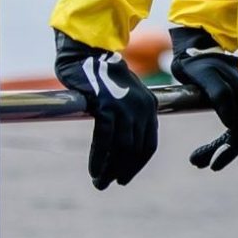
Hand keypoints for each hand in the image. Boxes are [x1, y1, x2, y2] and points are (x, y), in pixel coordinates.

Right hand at [52, 29, 158, 188]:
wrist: (88, 53)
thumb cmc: (101, 75)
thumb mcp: (124, 96)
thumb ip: (127, 116)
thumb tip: (121, 144)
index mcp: (149, 107)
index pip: (148, 145)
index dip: (137, 164)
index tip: (125, 177)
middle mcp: (141, 108)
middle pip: (135, 150)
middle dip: (123, 171)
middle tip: (109, 184)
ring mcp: (126, 107)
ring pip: (121, 148)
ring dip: (110, 169)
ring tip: (100, 183)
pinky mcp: (108, 106)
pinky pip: (105, 140)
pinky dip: (99, 158)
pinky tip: (94, 170)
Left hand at [169, 25, 237, 171]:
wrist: (193, 49)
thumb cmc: (198, 62)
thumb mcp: (207, 76)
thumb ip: (222, 96)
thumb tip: (234, 124)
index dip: (230, 150)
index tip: (213, 164)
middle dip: (222, 153)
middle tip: (197, 162)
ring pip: (235, 135)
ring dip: (217, 150)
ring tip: (195, 160)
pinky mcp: (233, 105)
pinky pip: (230, 129)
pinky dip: (217, 143)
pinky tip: (202, 153)